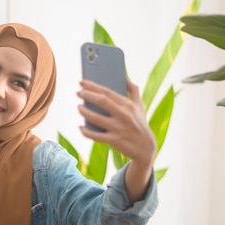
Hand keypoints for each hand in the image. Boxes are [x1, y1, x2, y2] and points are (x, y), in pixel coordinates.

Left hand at [77, 79, 156, 202]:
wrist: (146, 148)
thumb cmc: (140, 124)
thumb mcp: (140, 106)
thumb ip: (133, 91)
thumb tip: (125, 77)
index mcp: (128, 105)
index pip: (107, 92)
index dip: (93, 86)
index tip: (82, 82)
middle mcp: (123, 115)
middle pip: (101, 101)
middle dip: (87, 95)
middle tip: (78, 93)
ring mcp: (118, 128)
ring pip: (95, 118)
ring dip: (84, 112)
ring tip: (79, 107)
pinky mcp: (114, 141)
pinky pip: (95, 135)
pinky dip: (86, 131)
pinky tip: (80, 127)